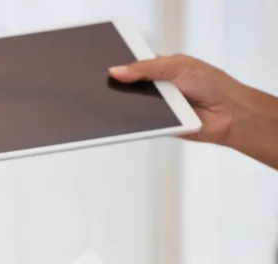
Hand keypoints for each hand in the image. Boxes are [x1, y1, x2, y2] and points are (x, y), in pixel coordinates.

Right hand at [109, 54, 244, 144]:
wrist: (229, 114)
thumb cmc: (213, 85)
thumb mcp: (178, 67)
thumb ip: (147, 68)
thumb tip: (117, 70)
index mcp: (162, 68)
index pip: (134, 65)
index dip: (121, 67)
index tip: (108, 70)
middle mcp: (158, 87)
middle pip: (130, 86)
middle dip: (121, 87)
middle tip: (109, 87)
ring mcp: (157, 106)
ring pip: (132, 106)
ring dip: (128, 105)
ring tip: (118, 102)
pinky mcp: (157, 124)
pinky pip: (140, 123)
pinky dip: (136, 122)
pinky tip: (131, 118)